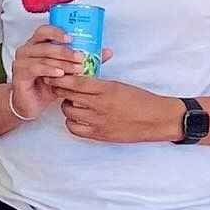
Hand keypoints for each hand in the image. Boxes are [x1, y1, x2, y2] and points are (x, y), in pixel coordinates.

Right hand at [9, 25, 79, 120]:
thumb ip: (82, 60)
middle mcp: (27, 49)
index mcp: (37, 44)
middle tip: (81, 57)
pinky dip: (50, 71)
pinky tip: (60, 75)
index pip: (45, 30)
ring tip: (76, 69)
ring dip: (62, 62)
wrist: (29, 104)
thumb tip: (106, 52)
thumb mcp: (66, 71)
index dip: (58, 32)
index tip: (72, 38)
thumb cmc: (46, 85)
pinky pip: (36, 68)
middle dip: (66, 51)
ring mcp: (21, 61)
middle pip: (47, 44)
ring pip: (44, 56)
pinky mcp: (19, 74)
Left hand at [57, 76, 178, 142]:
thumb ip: (99, 83)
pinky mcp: (98, 134)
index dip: (61, 78)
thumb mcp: (119, 85)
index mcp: (106, 88)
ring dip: (66, 105)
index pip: (76, 82)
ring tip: (72, 102)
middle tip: (58, 87)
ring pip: (69, 111)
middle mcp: (99, 104)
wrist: (156, 119)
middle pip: (68, 95)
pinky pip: (74, 128)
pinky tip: (77, 117)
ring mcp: (98, 121)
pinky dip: (72, 122)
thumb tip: (80, 80)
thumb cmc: (140, 100)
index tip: (53, 75)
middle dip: (60, 90)